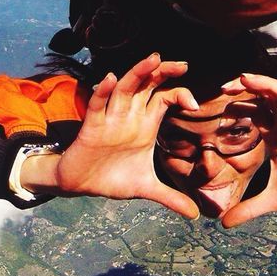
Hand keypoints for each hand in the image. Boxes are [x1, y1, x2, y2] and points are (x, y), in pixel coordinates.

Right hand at [31, 54, 200, 218]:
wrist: (81, 185)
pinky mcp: (92, 126)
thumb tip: (195, 215)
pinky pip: (97, 104)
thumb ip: (170, 197)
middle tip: (181, 64)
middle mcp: (130, 116)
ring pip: (125, 88)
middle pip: (148, 84)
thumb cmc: (113, 178)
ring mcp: (111, 118)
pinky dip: (103, 91)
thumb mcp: (146, 188)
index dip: (179, 94)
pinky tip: (111, 79)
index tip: (194, 104)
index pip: (164, 98)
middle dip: (163, 72)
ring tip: (153, 60)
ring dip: (138, 73)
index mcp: (145, 124)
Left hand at [218, 74, 276, 227]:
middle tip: (223, 88)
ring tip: (247, 79)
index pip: (253, 113)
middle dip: (245, 89)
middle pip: (264, 98)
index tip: (214, 106)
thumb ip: (249, 208)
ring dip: (266, 86)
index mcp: (276, 136)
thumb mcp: (274, 199)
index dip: (237, 106)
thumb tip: (223, 223)